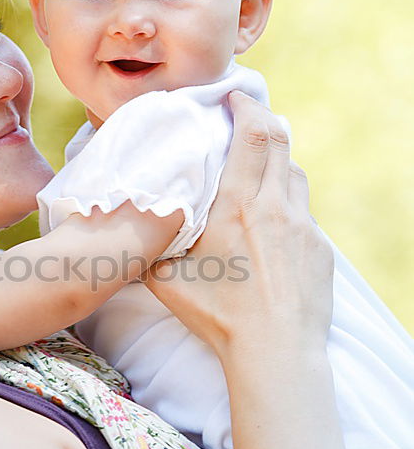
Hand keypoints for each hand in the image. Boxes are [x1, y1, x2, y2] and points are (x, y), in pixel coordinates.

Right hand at [145, 91, 333, 364]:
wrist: (275, 351)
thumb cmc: (217, 316)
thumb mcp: (165, 278)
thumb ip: (149, 244)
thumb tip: (129, 226)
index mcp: (238, 205)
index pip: (253, 134)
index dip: (245, 106)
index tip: (234, 97)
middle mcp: (276, 207)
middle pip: (281, 141)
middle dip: (263, 121)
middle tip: (245, 118)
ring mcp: (304, 227)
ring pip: (295, 174)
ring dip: (277, 162)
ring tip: (257, 170)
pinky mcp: (320, 249)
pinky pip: (303, 212)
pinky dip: (286, 203)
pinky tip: (270, 224)